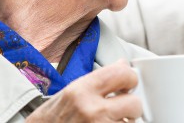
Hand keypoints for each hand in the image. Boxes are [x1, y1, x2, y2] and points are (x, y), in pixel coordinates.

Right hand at [27, 60, 142, 121]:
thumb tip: (122, 66)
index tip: (128, 83)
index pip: (122, 74)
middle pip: (134, 103)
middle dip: (131, 106)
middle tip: (122, 108)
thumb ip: (96, 80)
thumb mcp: (68, 94)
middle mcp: (91, 111)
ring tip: (108, 121)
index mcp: (80, 91)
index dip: (130, 78)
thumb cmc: (49, 121)